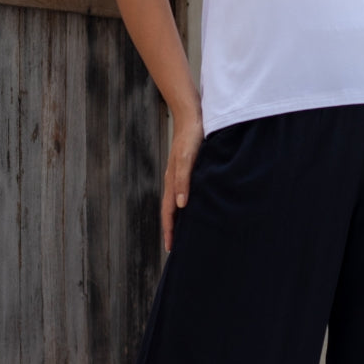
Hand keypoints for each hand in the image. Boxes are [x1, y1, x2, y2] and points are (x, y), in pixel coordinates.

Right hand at [161, 115, 203, 252]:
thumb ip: (183, 180)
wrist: (191, 115)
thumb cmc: (191, 136)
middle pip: (170, 209)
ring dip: (179, 217)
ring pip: (177, 201)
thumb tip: (181, 205)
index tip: (171, 248)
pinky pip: (184, 190)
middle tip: (175, 246)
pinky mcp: (187, 167)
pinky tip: (194, 204)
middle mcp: (173, 180)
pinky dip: (186, 203)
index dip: (170, 230)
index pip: (168, 212)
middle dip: (172, 228)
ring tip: (185, 231)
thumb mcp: (188, 158)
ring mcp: (179, 173)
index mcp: (172, 181)